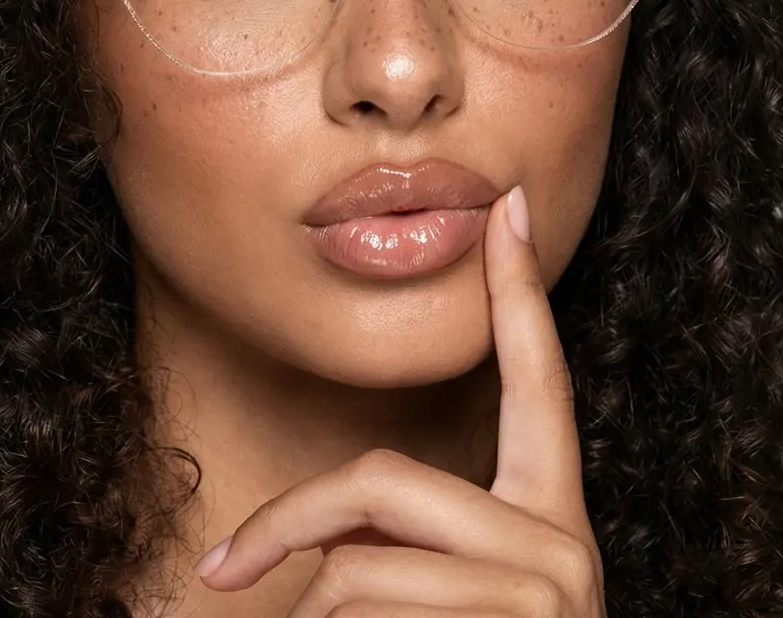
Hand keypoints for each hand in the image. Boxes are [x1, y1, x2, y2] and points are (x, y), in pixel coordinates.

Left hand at [194, 185, 605, 616]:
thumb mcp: (437, 596)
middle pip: (383, 483)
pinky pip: (358, 614)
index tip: (509, 206)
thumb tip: (300, 542)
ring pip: (359, 567)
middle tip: (218, 566)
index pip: (540, 376)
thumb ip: (396, 538)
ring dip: (304, 612)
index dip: (519, 291)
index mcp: (548, 512)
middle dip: (287, 522)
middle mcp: (564, 544)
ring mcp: (549, 596)